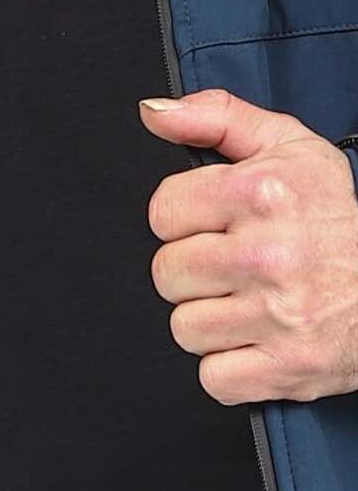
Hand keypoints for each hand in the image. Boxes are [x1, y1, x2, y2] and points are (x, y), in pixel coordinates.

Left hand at [140, 87, 357, 404]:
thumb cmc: (337, 217)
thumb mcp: (287, 145)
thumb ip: (214, 116)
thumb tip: (152, 112)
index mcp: (261, 192)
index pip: (163, 212)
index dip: (185, 219)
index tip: (217, 223)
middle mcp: (268, 253)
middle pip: (168, 273)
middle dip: (195, 271)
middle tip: (237, 267)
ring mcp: (279, 316)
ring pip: (185, 328)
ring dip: (211, 321)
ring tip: (251, 303)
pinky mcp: (290, 368)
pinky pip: (214, 378)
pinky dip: (231, 369)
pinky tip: (258, 341)